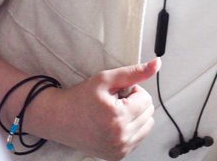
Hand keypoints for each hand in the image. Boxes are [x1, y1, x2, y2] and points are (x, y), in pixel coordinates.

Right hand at [27, 58, 159, 160]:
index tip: (117, 92)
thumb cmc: (81, 97)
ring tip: (115, 111)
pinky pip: (138, 138)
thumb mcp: (107, 78)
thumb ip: (135, 72)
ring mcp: (119, 150)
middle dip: (135, 103)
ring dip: (135, 116)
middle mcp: (119, 138)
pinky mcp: (117, 156)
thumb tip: (157, 64)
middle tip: (115, 101)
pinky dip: (131, 128)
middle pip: (149, 113)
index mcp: (118, 119)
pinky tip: (114, 123)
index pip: (146, 100)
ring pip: (147, 126)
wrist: (59, 118)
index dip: (133, 91)